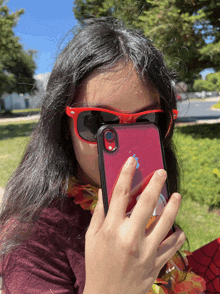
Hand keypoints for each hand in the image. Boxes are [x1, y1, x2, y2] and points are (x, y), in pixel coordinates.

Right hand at [84, 156, 185, 293]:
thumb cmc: (97, 264)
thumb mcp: (91, 238)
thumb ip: (98, 213)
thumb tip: (103, 192)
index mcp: (110, 229)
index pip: (119, 194)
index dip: (125, 174)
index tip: (132, 160)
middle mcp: (129, 237)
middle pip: (146, 203)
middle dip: (156, 183)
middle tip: (162, 172)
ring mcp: (145, 251)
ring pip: (165, 222)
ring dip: (173, 205)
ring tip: (177, 195)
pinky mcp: (155, 263)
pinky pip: (172, 245)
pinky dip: (178, 234)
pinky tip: (178, 228)